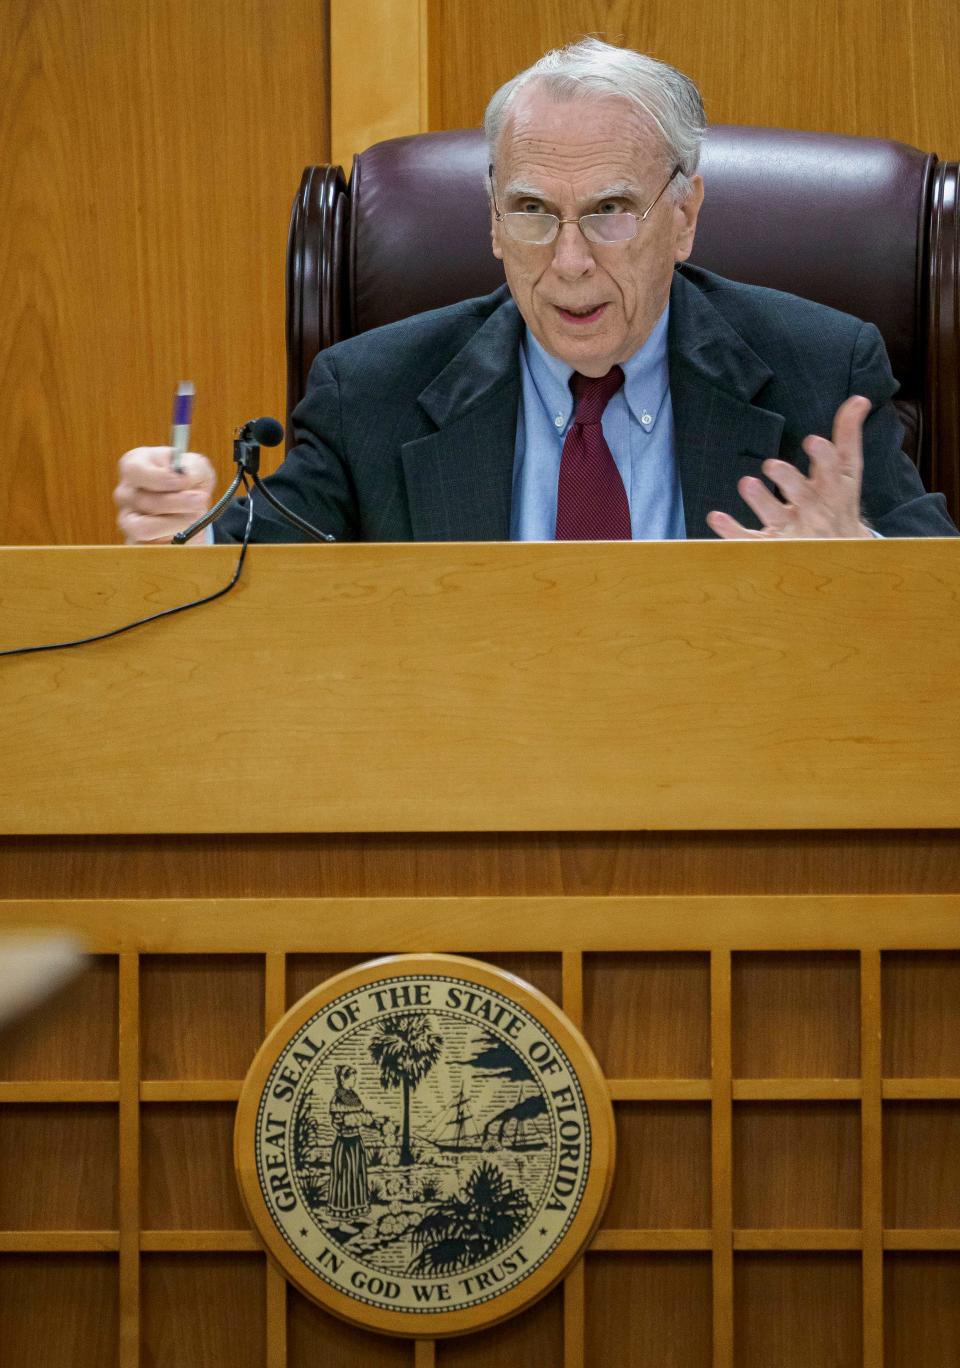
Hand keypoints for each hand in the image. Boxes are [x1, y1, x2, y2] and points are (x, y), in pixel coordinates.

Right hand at [114, 447, 216, 543]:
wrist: (191, 507)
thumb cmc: (188, 481)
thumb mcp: (196, 467)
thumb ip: (192, 468)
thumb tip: (185, 479)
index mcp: (134, 466)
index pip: (135, 470)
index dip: (160, 478)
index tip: (183, 482)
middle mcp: (125, 493)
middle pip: (146, 501)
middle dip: (179, 503)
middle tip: (201, 500)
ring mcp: (127, 520)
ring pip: (144, 528)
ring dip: (176, 524)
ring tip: (196, 518)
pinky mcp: (135, 543)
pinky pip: (151, 549)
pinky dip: (173, 543)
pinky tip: (187, 533)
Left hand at [706, 395, 873, 539]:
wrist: (841, 556)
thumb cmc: (839, 504)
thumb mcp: (848, 472)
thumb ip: (848, 436)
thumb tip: (859, 399)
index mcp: (833, 488)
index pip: (832, 471)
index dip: (823, 457)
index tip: (812, 441)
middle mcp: (814, 510)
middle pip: (802, 495)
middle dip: (788, 479)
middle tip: (771, 464)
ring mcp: (793, 531)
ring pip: (776, 517)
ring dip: (761, 501)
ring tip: (746, 483)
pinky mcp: (772, 547)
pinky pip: (750, 540)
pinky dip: (732, 531)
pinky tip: (716, 517)